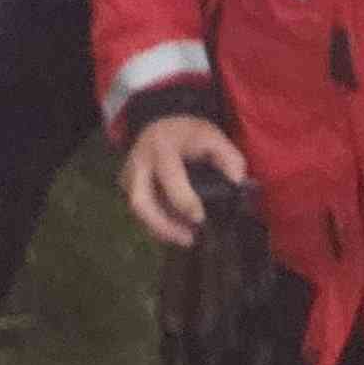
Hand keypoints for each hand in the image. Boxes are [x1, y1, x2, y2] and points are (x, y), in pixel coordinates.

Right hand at [122, 114, 249, 249]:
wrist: (159, 125)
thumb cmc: (188, 134)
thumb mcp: (212, 136)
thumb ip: (228, 157)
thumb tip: (237, 182)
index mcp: (161, 147)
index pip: (168, 176)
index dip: (183, 200)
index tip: (199, 218)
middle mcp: (139, 162)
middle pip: (140, 201)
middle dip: (163, 226)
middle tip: (189, 239)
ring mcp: (129, 176)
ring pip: (138, 212)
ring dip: (161, 229)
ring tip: (187, 237)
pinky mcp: (127, 188)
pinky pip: (140, 212)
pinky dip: (157, 225)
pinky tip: (176, 230)